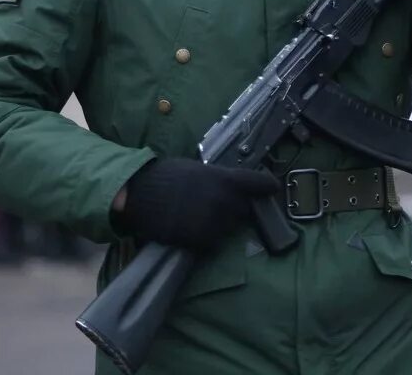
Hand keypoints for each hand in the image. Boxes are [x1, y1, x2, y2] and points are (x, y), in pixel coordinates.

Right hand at [115, 158, 278, 252]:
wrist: (140, 192)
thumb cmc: (167, 175)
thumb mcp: (198, 169)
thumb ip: (219, 180)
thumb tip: (234, 188)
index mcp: (225, 179)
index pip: (259, 183)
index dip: (267, 186)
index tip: (272, 188)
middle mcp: (225, 200)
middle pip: (244, 209)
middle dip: (235, 208)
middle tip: (217, 205)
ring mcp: (214, 222)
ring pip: (228, 228)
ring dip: (220, 225)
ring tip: (199, 217)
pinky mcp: (201, 240)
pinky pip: (212, 243)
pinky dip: (205, 239)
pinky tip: (191, 229)